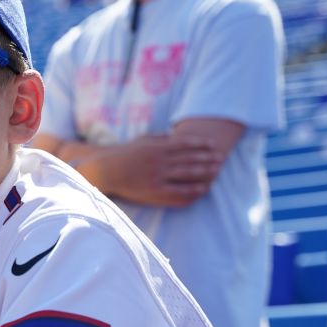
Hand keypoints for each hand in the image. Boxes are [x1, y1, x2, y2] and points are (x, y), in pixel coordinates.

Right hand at [92, 135, 223, 206]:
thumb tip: (175, 134)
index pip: (186, 144)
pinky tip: (203, 189)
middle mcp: (159, 161)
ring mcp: (157, 176)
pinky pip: (178, 191)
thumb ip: (159, 137)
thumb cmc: (123, 154)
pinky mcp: (154, 191)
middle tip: (222, 159)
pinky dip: (192, 190)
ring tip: (216, 172)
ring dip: (204, 172)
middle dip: (208, 158)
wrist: (105, 171)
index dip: (202, 144)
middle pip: (190, 158)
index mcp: (157, 147)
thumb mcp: (141, 140)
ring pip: (187, 173)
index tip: (214, 145)